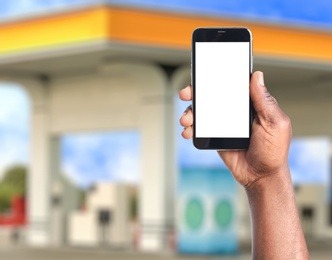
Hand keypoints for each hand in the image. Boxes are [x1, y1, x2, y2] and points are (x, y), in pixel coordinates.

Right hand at [179, 71, 291, 188]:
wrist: (261, 176)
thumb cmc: (273, 151)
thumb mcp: (275, 123)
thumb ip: (265, 101)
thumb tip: (257, 76)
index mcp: (251, 104)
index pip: (232, 86)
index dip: (217, 78)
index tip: (204, 75)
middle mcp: (235, 111)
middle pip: (212, 96)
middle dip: (196, 93)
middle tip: (186, 93)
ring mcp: (224, 124)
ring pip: (203, 112)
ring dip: (190, 112)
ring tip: (186, 120)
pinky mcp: (215, 136)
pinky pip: (200, 129)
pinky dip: (191, 128)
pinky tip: (188, 131)